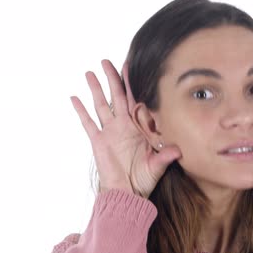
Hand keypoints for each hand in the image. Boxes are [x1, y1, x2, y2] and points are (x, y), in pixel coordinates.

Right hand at [70, 59, 181, 197]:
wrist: (127, 192)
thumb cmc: (144, 179)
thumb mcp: (157, 166)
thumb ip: (165, 157)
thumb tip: (179, 151)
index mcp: (138, 127)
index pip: (136, 100)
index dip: (133, 84)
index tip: (131, 66)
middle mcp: (123, 125)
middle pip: (117, 96)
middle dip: (112, 79)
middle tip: (107, 61)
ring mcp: (109, 131)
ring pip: (101, 105)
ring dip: (95, 89)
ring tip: (89, 73)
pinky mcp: (98, 140)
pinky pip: (88, 122)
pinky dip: (81, 110)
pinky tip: (74, 97)